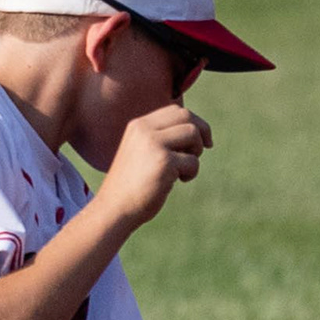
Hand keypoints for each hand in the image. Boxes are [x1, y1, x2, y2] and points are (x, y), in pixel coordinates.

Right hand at [96, 102, 211, 225]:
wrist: (114, 209)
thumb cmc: (131, 186)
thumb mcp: (141, 153)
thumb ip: (160, 139)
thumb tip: (196, 131)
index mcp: (138, 126)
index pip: (174, 110)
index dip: (192, 121)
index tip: (200, 139)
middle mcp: (145, 130)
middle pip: (186, 116)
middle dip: (202, 131)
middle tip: (205, 148)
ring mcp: (154, 144)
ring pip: (192, 134)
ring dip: (196, 151)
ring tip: (184, 169)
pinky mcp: (164, 162)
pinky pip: (192, 161)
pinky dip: (191, 172)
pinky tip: (179, 181)